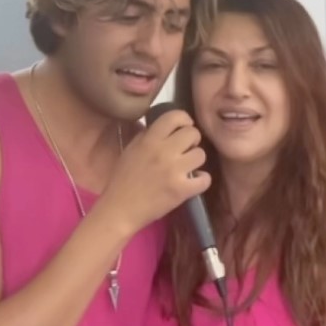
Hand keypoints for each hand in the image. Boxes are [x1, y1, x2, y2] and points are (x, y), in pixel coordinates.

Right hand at [101, 110, 210, 233]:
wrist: (120, 209)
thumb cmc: (122, 180)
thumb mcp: (131, 150)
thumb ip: (147, 135)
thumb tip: (164, 126)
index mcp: (149, 140)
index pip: (175, 116)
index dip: (184, 119)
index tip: (184, 127)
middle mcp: (163, 152)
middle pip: (193, 133)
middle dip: (192, 140)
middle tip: (186, 149)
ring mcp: (174, 171)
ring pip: (201, 154)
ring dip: (196, 160)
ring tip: (188, 167)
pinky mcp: (182, 190)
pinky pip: (205, 179)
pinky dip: (202, 180)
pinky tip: (194, 181)